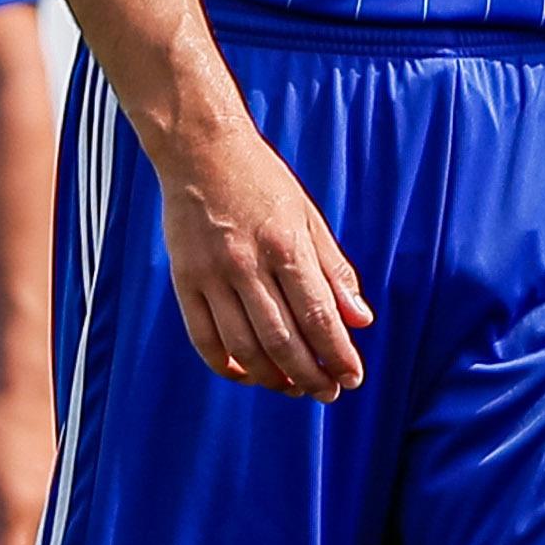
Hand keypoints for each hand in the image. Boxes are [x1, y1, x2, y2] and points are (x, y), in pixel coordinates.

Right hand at [158, 124, 373, 398]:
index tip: (352, 377)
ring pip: (243, 347)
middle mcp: (247, 264)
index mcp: (286, 246)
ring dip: (272, 378)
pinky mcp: (184, 280)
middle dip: (310, 375)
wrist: (201, 152)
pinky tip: (248, 375)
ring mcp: (212, 274)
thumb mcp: (309, 218)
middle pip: (283, 340)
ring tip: (293, 388)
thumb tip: (360, 320)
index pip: (318, 315)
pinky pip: (204, 338)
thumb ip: (335, 271)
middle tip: (327, 392)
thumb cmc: (262, 182)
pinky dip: (226, 366)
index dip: (337, 354)